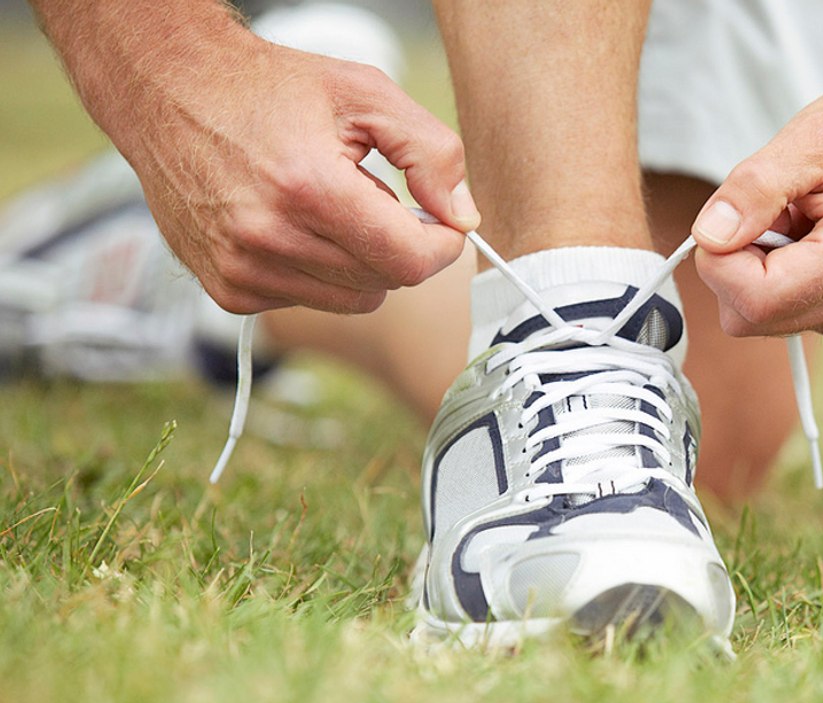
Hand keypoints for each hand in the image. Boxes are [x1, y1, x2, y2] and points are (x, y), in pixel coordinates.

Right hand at [118, 36, 476, 313]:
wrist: (168, 92)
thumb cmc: (269, 89)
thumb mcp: (365, 93)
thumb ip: (431, 152)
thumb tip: (461, 215)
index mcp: (308, 187)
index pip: (409, 261)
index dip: (441, 246)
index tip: (442, 222)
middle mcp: (268, 238)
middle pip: (384, 282)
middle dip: (397, 244)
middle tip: (373, 196)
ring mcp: (242, 270)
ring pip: (352, 299)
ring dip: (358, 260)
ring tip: (328, 206)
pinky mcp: (227, 289)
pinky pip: (309, 301)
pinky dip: (317, 270)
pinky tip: (293, 224)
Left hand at [691, 72, 822, 340]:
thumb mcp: (814, 136)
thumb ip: (755, 189)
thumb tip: (709, 237)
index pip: (754, 301)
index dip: (720, 261)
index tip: (729, 215)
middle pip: (752, 318)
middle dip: (738, 264)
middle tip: (772, 208)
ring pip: (766, 319)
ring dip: (761, 268)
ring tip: (801, 217)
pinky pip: (790, 312)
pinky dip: (782, 276)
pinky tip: (812, 235)